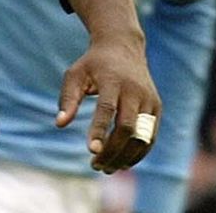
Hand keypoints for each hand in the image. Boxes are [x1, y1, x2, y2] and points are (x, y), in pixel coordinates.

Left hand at [56, 34, 160, 172]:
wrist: (123, 46)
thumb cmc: (93, 63)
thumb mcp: (75, 74)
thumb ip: (68, 98)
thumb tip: (59, 124)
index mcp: (114, 80)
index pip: (108, 109)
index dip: (100, 130)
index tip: (91, 151)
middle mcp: (135, 91)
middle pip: (127, 128)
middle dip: (112, 150)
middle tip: (95, 165)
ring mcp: (149, 100)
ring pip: (142, 137)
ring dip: (126, 157)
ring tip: (106, 168)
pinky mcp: (156, 108)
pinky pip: (150, 137)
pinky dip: (138, 153)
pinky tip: (122, 163)